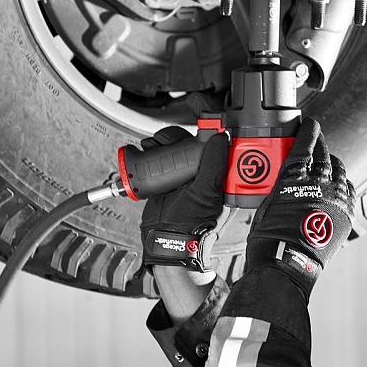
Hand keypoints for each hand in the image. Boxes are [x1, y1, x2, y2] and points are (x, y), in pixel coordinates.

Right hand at [139, 127, 228, 275]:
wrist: (165, 242)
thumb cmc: (192, 227)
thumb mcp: (206, 194)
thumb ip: (214, 166)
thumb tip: (220, 138)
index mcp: (220, 176)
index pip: (215, 145)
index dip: (206, 132)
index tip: (197, 125)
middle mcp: (203, 174)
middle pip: (191, 143)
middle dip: (176, 137)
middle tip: (165, 140)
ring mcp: (184, 176)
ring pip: (175, 148)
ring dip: (162, 142)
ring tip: (153, 145)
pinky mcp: (167, 179)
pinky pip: (161, 159)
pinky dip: (152, 152)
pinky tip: (146, 151)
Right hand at [243, 118, 355, 296]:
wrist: (287, 265)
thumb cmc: (269, 239)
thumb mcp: (264, 203)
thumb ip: (279, 185)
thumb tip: (285, 176)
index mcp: (294, 178)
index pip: (306, 144)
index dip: (309, 131)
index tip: (311, 124)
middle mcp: (318, 183)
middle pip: (324, 154)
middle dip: (320, 144)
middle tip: (316, 140)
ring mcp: (335, 198)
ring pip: (339, 170)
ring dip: (333, 163)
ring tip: (327, 162)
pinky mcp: (345, 213)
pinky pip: (349, 189)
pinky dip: (343, 183)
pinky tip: (338, 183)